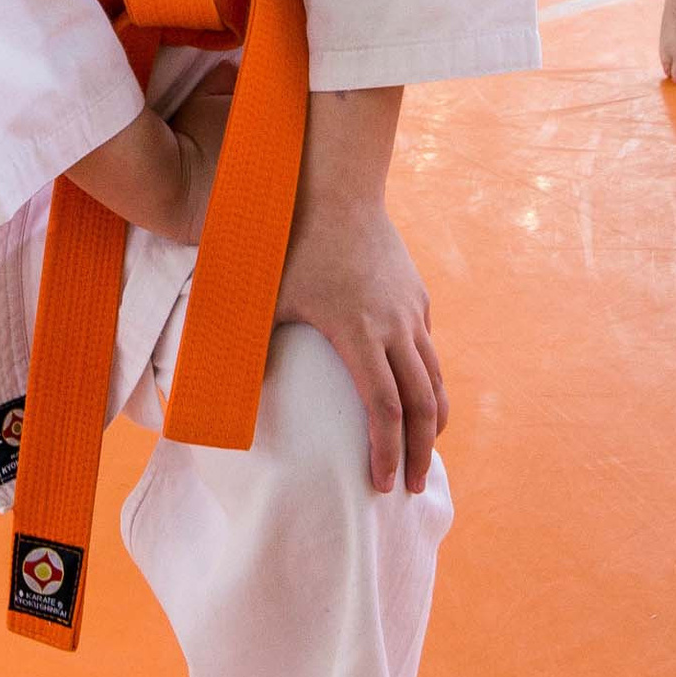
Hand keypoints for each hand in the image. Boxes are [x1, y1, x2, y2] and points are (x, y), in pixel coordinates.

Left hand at [275, 191, 446, 494]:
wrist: (339, 189)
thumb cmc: (295, 244)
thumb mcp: (267, 299)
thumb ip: (255, 349)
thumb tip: (241, 398)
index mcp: (361, 334)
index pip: (384, 409)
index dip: (385, 451)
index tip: (380, 484)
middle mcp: (396, 328)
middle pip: (423, 404)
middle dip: (418, 451)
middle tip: (411, 487)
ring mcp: (412, 311)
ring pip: (435, 378)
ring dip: (432, 420)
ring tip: (422, 452)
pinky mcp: (417, 298)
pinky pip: (428, 350)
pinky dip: (427, 382)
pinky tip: (415, 398)